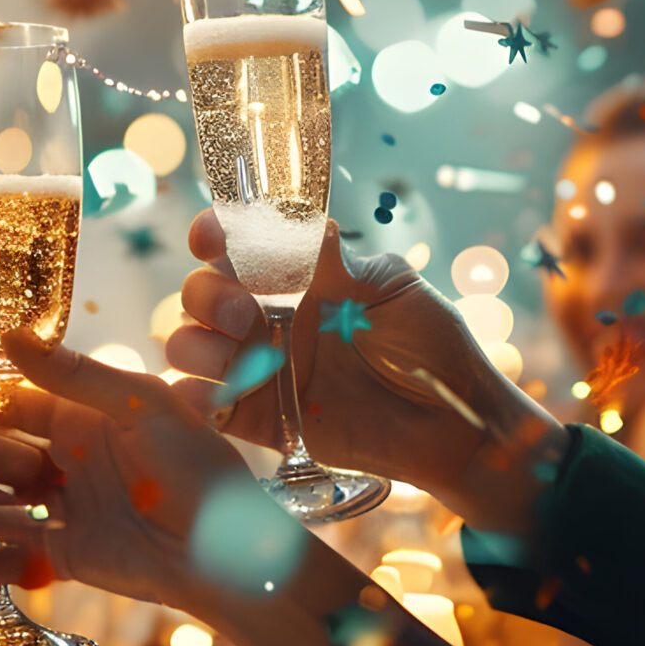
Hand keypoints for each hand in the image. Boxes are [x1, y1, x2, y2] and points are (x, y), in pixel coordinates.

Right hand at [0, 332, 319, 645]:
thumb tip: (12, 337)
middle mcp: (69, 458)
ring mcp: (63, 508)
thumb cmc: (197, 467)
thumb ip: (76, 375)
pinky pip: (6, 555)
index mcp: (88, 415)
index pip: (17, 401)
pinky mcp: (63, 556)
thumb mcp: (140, 407)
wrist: (228, 552)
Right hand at [164, 210, 568, 535]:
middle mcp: (271, 320)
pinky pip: (206, 405)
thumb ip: (340, 260)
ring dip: (197, 344)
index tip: (210, 237)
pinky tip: (218, 395)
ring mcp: (262, 369)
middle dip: (210, 295)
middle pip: (202, 294)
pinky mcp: (261, 419)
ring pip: (191, 346)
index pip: (239, 246)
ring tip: (242, 356)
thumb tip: (301, 224)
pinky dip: (196, 398)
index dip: (215, 234)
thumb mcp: (392, 287)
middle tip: (249, 313)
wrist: (453, 421)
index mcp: (300, 279)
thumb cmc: (431, 346)